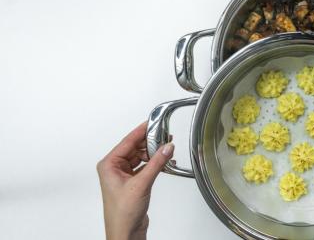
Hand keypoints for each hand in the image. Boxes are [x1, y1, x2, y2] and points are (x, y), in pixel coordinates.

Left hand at [97, 122, 173, 239]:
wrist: (125, 232)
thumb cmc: (122, 214)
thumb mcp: (141, 184)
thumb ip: (156, 163)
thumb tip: (166, 148)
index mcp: (109, 165)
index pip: (127, 141)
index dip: (141, 131)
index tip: (152, 122)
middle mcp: (114, 168)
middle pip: (135, 148)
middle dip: (150, 143)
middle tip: (164, 136)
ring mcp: (123, 175)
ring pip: (141, 157)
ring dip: (153, 154)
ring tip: (166, 150)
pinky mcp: (133, 182)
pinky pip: (144, 166)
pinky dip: (154, 164)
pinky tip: (163, 162)